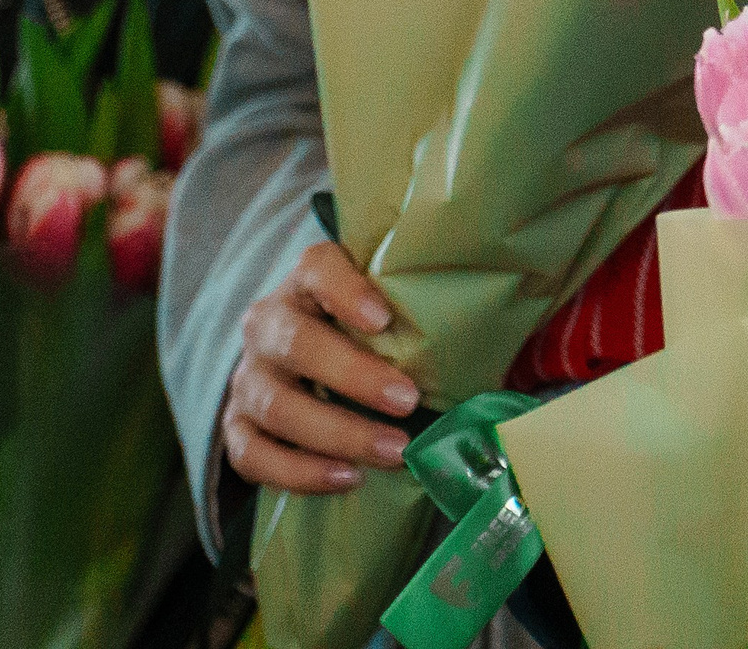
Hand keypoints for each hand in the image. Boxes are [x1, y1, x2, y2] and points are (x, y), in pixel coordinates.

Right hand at [220, 238, 418, 494]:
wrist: (298, 364)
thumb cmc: (363, 330)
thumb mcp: (386, 306)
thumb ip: (424, 309)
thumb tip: (511, 328)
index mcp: (307, 281)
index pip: (317, 268)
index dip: (346, 290)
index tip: (384, 319)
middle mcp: (268, 323)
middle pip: (297, 344)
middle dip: (354, 375)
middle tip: (408, 400)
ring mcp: (247, 377)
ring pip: (276, 406)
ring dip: (338, 433)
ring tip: (393, 451)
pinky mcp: (235, 428)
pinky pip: (253, 456)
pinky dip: (298, 472)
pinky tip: (346, 479)